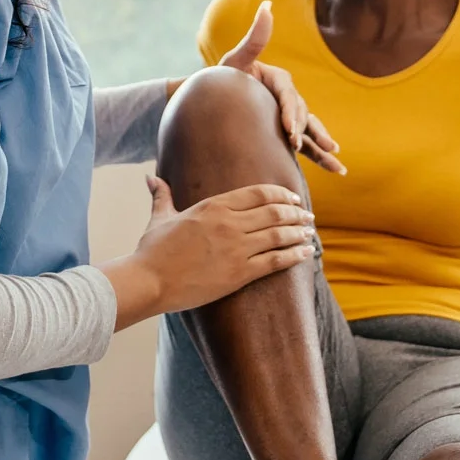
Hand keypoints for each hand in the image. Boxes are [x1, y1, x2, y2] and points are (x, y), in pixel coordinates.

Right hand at [104, 178, 315, 326]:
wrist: (149, 281)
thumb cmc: (152, 251)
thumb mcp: (159, 218)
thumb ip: (162, 196)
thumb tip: (151, 178)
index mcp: (213, 206)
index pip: (259, 193)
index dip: (281, 194)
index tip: (293, 198)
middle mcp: (229, 223)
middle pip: (275, 211)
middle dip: (296, 212)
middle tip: (307, 216)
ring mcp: (236, 248)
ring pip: (279, 234)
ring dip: (299, 232)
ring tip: (309, 232)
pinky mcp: (239, 273)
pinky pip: (276, 260)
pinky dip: (295, 255)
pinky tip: (306, 252)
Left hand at [218, 4, 343, 173]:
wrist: (210, 101)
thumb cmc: (220, 80)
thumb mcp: (234, 60)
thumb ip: (254, 38)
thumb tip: (267, 6)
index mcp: (278, 79)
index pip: (288, 95)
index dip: (290, 112)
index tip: (288, 131)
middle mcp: (287, 97)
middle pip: (301, 113)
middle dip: (302, 130)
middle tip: (296, 146)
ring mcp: (288, 115)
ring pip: (310, 129)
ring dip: (323, 143)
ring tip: (336, 158)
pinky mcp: (286, 132)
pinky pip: (307, 144)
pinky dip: (321, 155)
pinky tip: (337, 169)